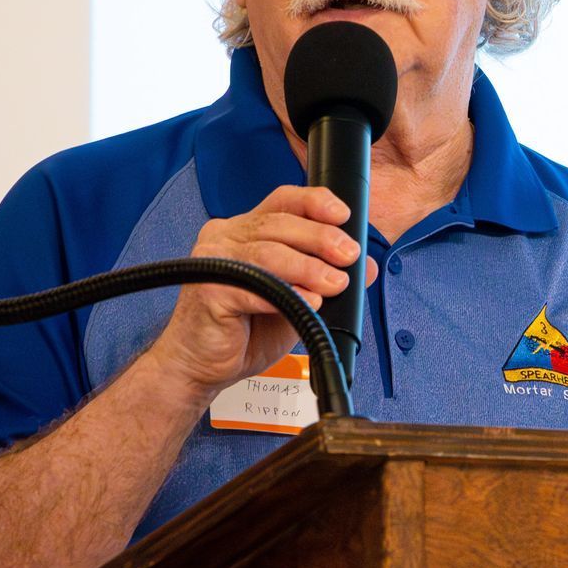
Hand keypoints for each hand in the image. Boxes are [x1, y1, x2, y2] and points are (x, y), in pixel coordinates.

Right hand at [146, 185, 376, 398]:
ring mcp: (214, 261)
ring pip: (268, 253)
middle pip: (279, 223)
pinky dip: (286, 294)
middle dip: (321, 238)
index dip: (315, 202)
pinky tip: (308, 303)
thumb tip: (367, 267)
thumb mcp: (296, 300)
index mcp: (245, 230)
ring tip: (334, 283)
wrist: (201, 366)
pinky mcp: (209, 290)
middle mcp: (226, 237)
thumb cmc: (243, 331)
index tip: (343, 215)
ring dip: (308, 268)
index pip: (282, 201)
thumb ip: (325, 278)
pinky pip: (253, 287)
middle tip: (348, 256)